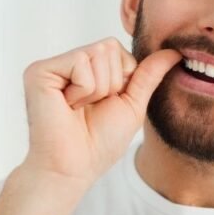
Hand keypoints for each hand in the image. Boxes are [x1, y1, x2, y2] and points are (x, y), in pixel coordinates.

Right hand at [21, 37, 180, 186]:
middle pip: (109, 47)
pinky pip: (80, 62)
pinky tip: (67, 106)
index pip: (117, 49)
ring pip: (97, 53)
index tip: (104, 104)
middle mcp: (67, 63)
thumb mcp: (132, 104)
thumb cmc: (99, 143)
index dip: (122, 79)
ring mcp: (52, 66)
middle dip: (111, 83)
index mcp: (86, 69)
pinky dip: (83, 90)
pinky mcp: (39, 71)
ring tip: (78, 108)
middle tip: (89, 108)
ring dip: (98, 89)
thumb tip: (174, 51)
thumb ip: (149, 75)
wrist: (74, 167)